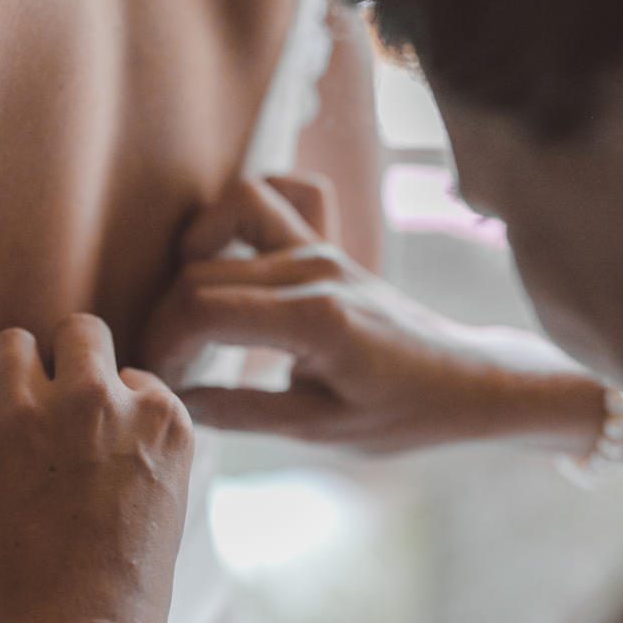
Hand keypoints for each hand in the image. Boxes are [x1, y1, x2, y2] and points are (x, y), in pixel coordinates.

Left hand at [0, 313, 194, 622]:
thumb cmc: (123, 595)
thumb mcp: (163, 502)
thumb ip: (139, 443)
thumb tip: (111, 406)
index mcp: (162, 419)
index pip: (130, 372)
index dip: (111, 404)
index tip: (97, 440)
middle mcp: (100, 401)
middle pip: (78, 332)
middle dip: (65, 361)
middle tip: (51, 404)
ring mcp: (31, 416)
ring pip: (11, 343)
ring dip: (12, 371)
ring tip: (10, 414)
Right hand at [143, 176, 551, 452]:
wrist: (465, 380)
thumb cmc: (403, 413)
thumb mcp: (321, 432)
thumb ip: (242, 412)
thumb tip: (174, 397)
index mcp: (316, 320)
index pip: (204, 310)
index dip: (164, 343)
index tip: (157, 378)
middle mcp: (314, 268)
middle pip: (201, 271)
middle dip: (165, 318)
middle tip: (165, 366)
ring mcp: (322, 246)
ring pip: (233, 209)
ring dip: (195, 250)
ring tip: (189, 305)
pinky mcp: (327, 241)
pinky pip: (282, 190)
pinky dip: (249, 207)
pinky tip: (232, 251)